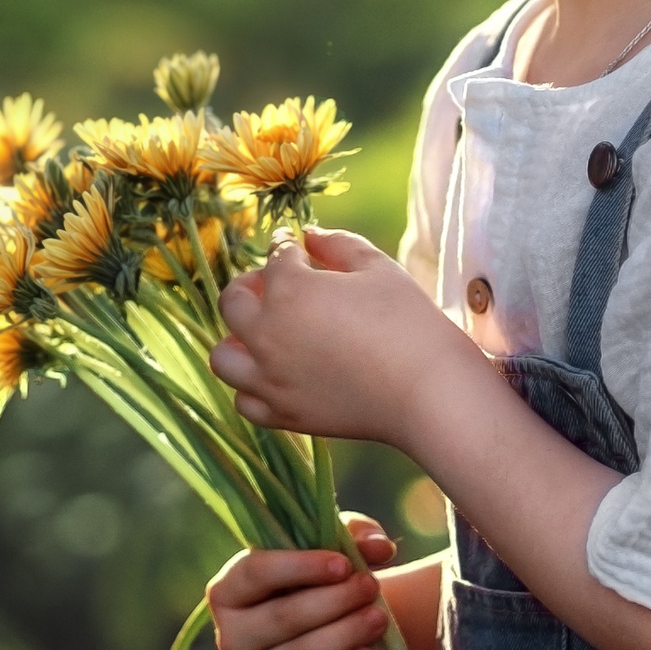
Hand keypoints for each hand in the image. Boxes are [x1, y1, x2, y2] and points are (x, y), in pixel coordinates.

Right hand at [206, 513, 398, 649]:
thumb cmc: (321, 591)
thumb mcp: (332, 556)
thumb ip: (354, 538)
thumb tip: (379, 546)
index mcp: (229, 592)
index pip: (255, 573)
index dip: (299, 567)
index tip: (343, 564)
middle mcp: (228, 638)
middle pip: (281, 617)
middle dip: (333, 601)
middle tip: (371, 588)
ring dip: (342, 636)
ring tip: (378, 619)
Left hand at [208, 228, 487, 449]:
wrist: (427, 391)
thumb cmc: (408, 322)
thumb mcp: (376, 268)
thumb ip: (337, 244)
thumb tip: (309, 235)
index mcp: (289, 290)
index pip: (276, 258)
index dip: (289, 248)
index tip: (300, 248)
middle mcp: (267, 335)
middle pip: (233, 303)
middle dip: (251, 286)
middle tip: (277, 285)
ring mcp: (270, 379)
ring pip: (223, 357)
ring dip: (236, 339)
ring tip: (265, 333)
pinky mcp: (285, 414)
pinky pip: (245, 402)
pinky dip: (251, 387)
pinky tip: (275, 374)